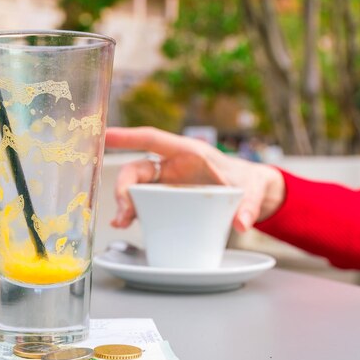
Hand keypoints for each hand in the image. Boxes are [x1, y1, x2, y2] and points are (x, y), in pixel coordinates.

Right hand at [105, 127, 285, 231]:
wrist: (250, 192)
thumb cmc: (248, 182)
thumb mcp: (254, 190)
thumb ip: (250, 205)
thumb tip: (242, 223)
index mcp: (189, 153)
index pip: (152, 139)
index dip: (128, 137)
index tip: (105, 135)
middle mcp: (172, 165)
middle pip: (137, 169)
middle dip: (124, 187)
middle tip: (123, 210)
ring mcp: (166, 182)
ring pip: (135, 187)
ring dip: (124, 202)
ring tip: (122, 222)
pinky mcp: (165, 198)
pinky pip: (142, 202)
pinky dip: (131, 212)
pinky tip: (124, 223)